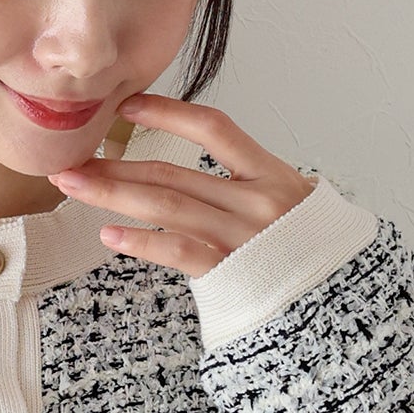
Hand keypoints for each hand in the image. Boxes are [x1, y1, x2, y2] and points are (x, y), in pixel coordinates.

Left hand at [48, 94, 318, 279]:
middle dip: (117, 164)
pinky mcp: (232, 273)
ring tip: (74, 186)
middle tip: (73, 158)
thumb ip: (247, 190)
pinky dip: (141, 241)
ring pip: (167, 206)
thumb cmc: (307, 257)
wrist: (340, 306)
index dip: (168, 112)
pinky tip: (109, 235)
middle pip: (173, 172)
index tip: (126, 106)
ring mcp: (244, 237)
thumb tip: (202, 179)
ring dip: (114, 194)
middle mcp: (258, 201)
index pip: (214, 128)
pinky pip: (179, 251)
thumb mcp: (290, 208)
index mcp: (272, 175)